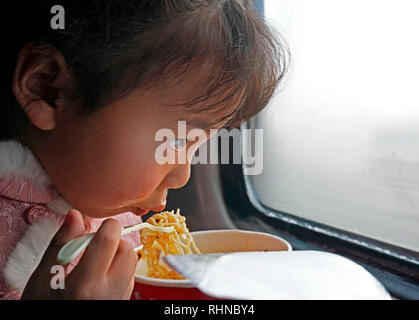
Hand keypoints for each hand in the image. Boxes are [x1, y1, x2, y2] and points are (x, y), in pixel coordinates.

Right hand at [22, 209, 137, 299]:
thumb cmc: (43, 305)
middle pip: (127, 250)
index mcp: (85, 285)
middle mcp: (108, 294)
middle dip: (114, 241)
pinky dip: (119, 269)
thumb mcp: (42, 277)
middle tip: (93, 248)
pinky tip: (100, 276)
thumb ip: (60, 244)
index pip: (109, 241)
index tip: (98, 226)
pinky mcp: (124, 302)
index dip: (108, 226)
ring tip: (95, 263)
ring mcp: (119, 299)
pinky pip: (130, 277)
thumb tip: (75, 215)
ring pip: (132, 263)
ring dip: (117, 255)